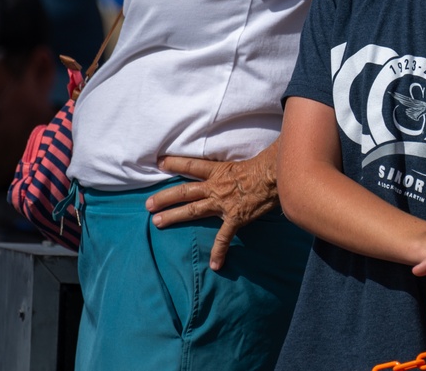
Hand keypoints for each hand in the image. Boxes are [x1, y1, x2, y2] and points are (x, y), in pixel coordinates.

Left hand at [146, 145, 278, 270]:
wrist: (277, 176)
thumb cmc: (267, 164)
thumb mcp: (246, 160)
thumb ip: (238, 165)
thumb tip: (242, 164)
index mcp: (218, 171)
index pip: (191, 165)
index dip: (175, 163)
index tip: (159, 163)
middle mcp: (216, 187)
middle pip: (184, 191)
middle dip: (164, 197)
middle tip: (147, 204)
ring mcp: (223, 204)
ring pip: (193, 210)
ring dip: (174, 216)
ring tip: (156, 222)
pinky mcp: (235, 218)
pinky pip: (224, 238)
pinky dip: (219, 252)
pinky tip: (215, 265)